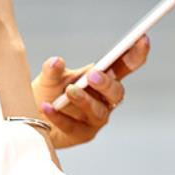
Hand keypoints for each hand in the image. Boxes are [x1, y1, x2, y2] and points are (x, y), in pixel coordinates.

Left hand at [32, 35, 150, 148]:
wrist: (31, 120)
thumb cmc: (47, 94)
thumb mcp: (48, 79)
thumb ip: (52, 70)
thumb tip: (55, 62)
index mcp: (103, 78)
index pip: (125, 66)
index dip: (136, 54)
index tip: (142, 39)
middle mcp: (105, 99)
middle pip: (116, 92)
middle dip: (107, 83)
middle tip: (93, 75)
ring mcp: (95, 119)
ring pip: (98, 111)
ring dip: (84, 100)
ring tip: (69, 91)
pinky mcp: (82, 135)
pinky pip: (73, 126)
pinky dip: (59, 117)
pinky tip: (46, 108)